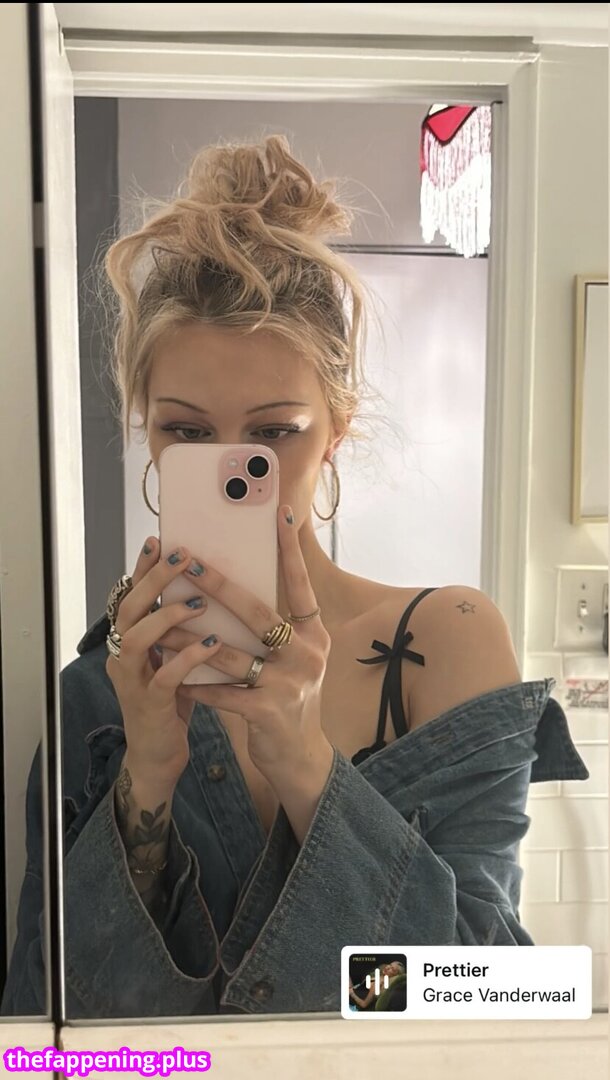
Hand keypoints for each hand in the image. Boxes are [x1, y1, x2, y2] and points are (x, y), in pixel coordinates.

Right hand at [105, 537, 216, 789]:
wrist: (157, 758)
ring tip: (199, 601)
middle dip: (155, 580)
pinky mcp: (151, 706)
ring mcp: (133, 682)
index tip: (159, 540)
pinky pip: (165, 676)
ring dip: (168, 616)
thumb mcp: (171, 660)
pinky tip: (214, 643)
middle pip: (129, 609)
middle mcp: (124, 658)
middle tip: (181, 556)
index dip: (143, 569)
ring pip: (137, 639)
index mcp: (129, 643)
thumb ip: (179, 631)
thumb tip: (208, 591)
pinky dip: (189, 657)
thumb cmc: (170, 703)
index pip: (132, 596)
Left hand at [176, 505, 332, 778]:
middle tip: (190, 564)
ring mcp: (289, 683)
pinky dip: (196, 684)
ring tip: (161, 625)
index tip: (281, 515)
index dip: (290, 551)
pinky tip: (172, 677)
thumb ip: (276, 629)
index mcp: (314, 636)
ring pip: (229, 652)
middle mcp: (307, 655)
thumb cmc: (288, 699)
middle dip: (222, 586)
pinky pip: (221, 691)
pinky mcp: (268, 711)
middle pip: (258, 613)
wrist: (299, 757)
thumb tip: (237, 587)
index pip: (301, 585)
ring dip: (190, 639)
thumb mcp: (294, 661)